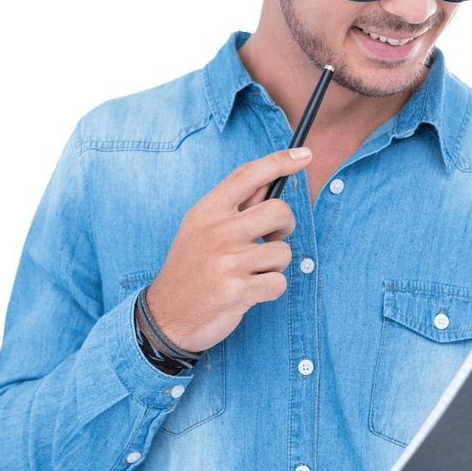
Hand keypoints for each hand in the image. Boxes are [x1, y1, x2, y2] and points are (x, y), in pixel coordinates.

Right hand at [143, 147, 311, 353]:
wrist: (166, 315)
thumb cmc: (191, 268)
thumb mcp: (200, 229)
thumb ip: (234, 206)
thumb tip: (271, 181)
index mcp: (207, 211)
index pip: (248, 175)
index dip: (280, 161)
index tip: (305, 155)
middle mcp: (217, 232)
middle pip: (280, 212)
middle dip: (285, 228)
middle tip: (272, 240)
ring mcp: (228, 261)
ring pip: (284, 252)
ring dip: (274, 266)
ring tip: (250, 272)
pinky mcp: (238, 291)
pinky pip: (279, 282)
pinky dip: (270, 290)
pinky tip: (249, 292)